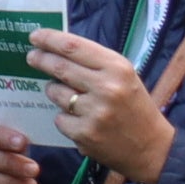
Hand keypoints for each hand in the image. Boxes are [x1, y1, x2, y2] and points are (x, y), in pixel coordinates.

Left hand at [25, 30, 170, 182]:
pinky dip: (64, 118)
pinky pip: (59, 118)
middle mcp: (106, 87)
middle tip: (32, 57)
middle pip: (59, 67)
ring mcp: (94, 112)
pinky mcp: (84, 134)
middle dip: (41, 59)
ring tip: (69, 95)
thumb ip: (95, 63)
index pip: (74, 47)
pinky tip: (80, 120)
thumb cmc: (134, 107)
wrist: (152, 147)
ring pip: (55, 93)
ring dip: (54, 92)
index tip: (35, 36)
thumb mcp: (124, 77)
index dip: (49, 39)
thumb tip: (57, 48)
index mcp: (117, 68)